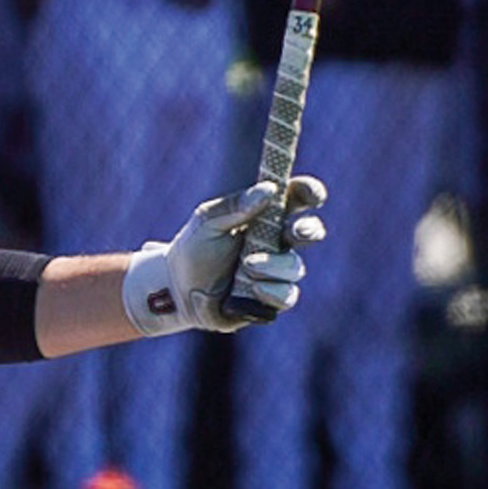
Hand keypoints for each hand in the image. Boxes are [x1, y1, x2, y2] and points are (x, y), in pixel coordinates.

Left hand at [122, 176, 327, 336]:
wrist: (175, 289)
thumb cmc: (193, 248)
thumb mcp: (206, 221)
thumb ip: (234, 206)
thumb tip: (268, 189)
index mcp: (264, 216)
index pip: (297, 199)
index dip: (310, 193)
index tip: (312, 196)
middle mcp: (276, 242)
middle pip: (309, 232)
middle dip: (309, 230)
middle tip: (297, 231)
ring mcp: (276, 271)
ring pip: (294, 267)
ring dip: (273, 266)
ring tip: (246, 266)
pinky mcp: (270, 298)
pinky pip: (287, 296)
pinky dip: (272, 290)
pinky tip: (254, 287)